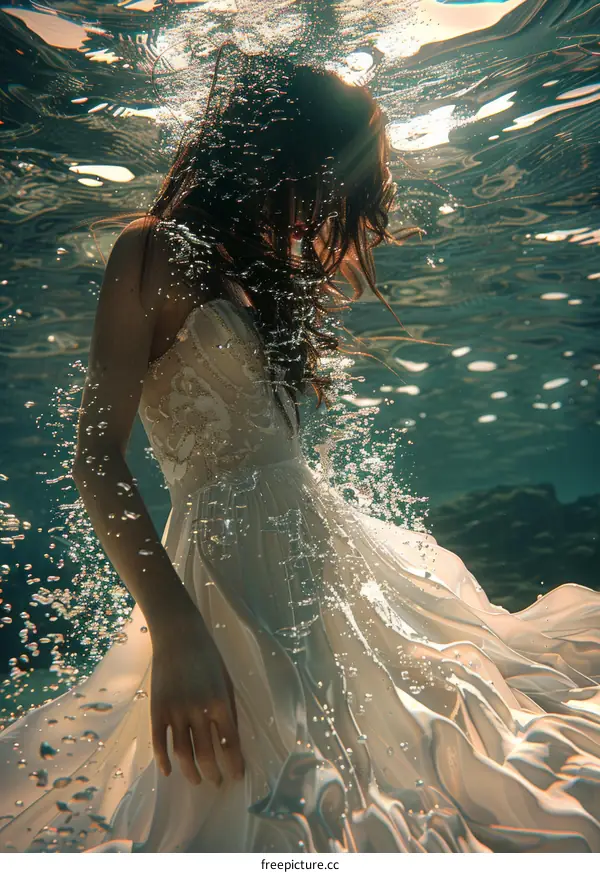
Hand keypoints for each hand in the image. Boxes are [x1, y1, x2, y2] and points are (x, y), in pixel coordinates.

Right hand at [150, 616, 243, 785]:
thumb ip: (228, 710)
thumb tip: (231, 741)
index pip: (230, 744)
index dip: (234, 764)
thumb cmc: (207, 657)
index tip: (236, 776)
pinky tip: (169, 771)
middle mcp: (198, 710)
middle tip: (217, 782)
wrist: (178, 636)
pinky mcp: (156, 709)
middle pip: (206, 754)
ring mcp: (175, 711)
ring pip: (182, 754)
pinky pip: (159, 742)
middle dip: (214, 773)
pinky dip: (163, 760)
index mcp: (220, 702)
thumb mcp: (226, 681)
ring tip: (197, 780)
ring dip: (191, 772)